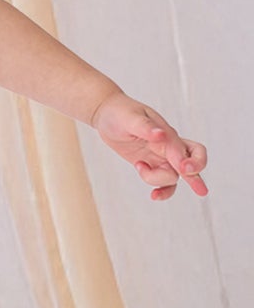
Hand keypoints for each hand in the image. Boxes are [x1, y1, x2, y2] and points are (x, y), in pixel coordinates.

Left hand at [89, 89, 208, 199]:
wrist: (107, 113)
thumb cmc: (120, 112)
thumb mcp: (130, 118)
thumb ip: (146, 127)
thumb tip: (161, 134)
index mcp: (166, 134)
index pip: (184, 150)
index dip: (189, 162)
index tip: (184, 170)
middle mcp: (168, 146)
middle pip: (194, 162)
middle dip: (196, 176)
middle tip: (200, 190)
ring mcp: (161, 156)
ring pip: (174, 177)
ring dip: (158, 180)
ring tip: (139, 166)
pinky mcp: (151, 164)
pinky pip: (164, 182)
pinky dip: (163, 190)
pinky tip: (153, 195)